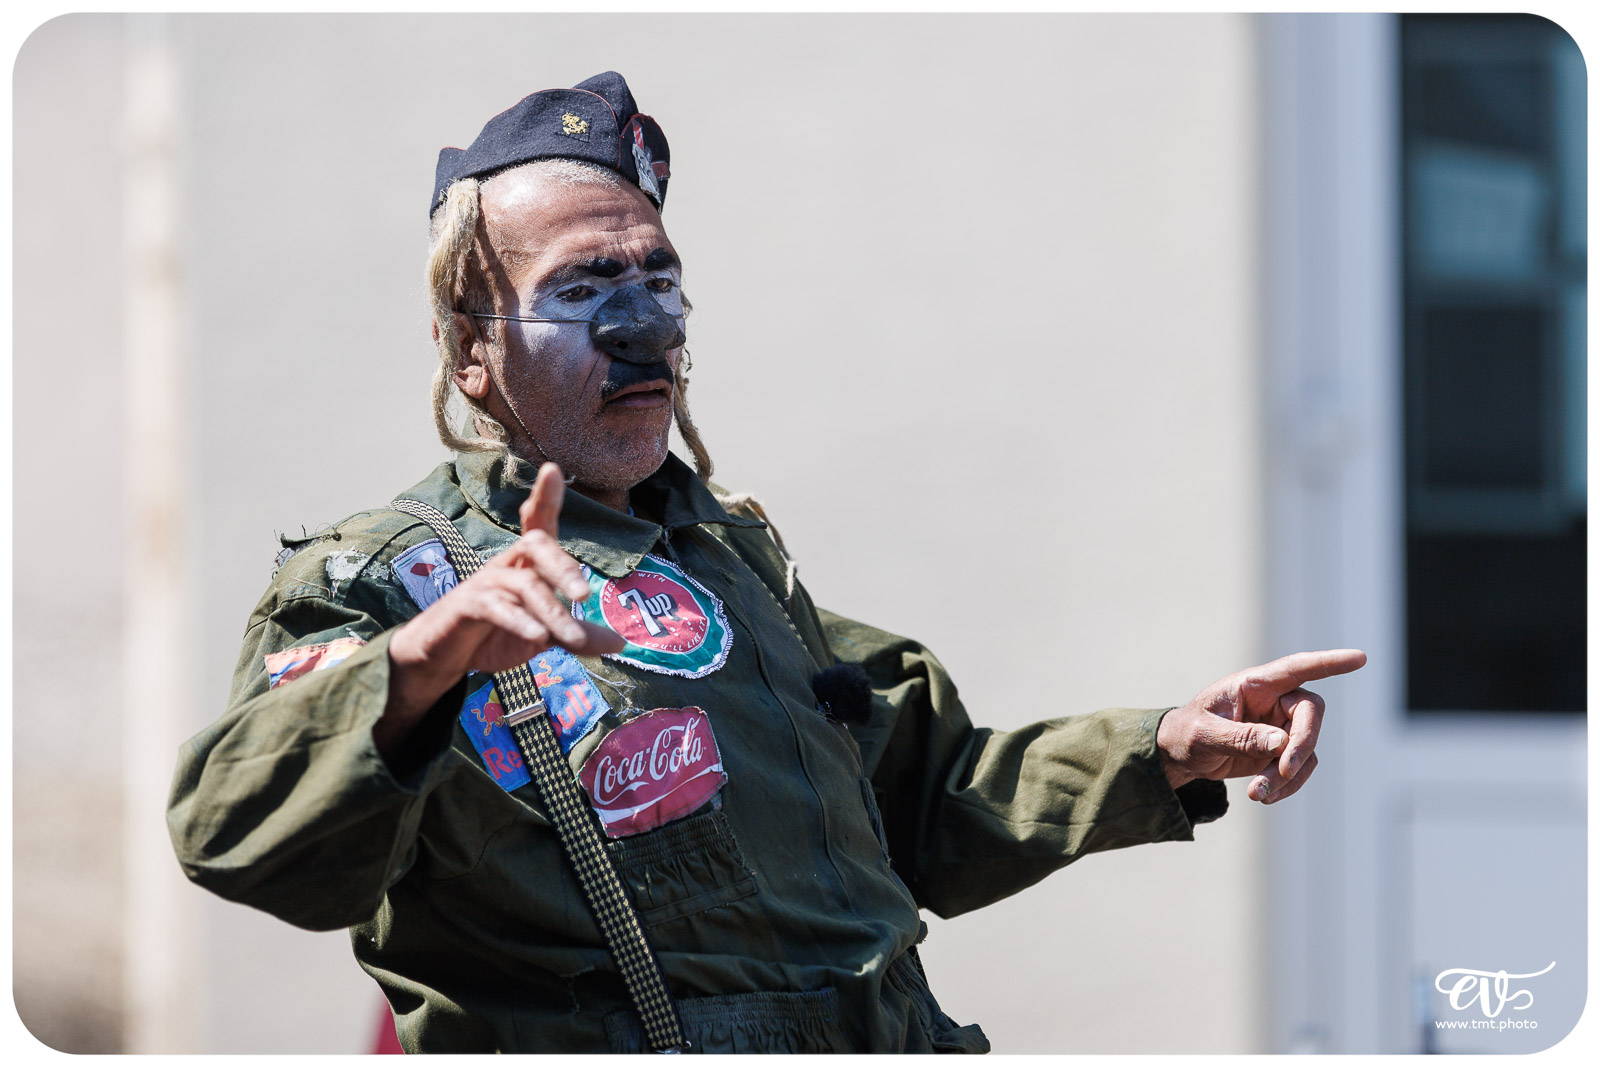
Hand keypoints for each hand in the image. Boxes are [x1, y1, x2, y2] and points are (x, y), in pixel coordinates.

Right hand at [379, 463, 623, 754]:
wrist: (446, 655)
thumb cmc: (497, 633)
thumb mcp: (544, 636)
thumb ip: (578, 636)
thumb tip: (619, 642)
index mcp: (527, 564)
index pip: (539, 523)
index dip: (545, 497)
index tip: (552, 469)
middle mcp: (507, 564)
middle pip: (536, 544)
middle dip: (562, 565)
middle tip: (583, 596)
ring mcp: (486, 583)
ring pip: (523, 584)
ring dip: (551, 612)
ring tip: (572, 637)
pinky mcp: (468, 606)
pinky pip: (495, 606)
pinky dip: (519, 620)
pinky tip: (538, 636)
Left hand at [1155, 649, 1365, 804]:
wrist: (1181, 756)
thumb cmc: (1187, 733)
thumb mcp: (1205, 735)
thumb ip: (1241, 737)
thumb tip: (1281, 742)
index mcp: (1254, 684)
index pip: (1297, 668)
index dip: (1329, 663)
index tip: (1360, 658)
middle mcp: (1274, 701)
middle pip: (1310, 714)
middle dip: (1301, 745)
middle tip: (1283, 771)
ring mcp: (1281, 726)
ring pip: (1306, 748)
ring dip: (1287, 775)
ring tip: (1256, 794)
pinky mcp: (1282, 752)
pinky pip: (1299, 768)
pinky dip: (1286, 785)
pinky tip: (1263, 796)